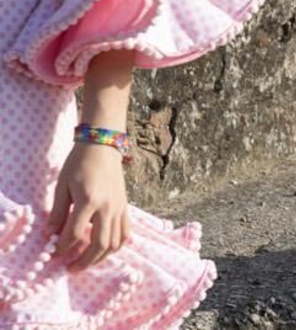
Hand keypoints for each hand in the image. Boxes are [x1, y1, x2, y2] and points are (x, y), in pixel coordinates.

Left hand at [48, 142, 130, 269]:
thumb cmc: (79, 164)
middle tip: (70, 269)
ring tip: (86, 262)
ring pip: (114, 243)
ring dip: (100, 257)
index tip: (53, 254)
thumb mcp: (62, 186)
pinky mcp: (125, 207)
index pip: (74, 234)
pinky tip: (105, 250)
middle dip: (84, 261)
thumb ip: (58, 212)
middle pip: (99, 244)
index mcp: (89, 201)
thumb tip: (51, 234)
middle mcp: (108, 207)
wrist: (103, 146)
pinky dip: (116, 246)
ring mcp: (119, 208)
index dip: (62, 248)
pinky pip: (125, 233)